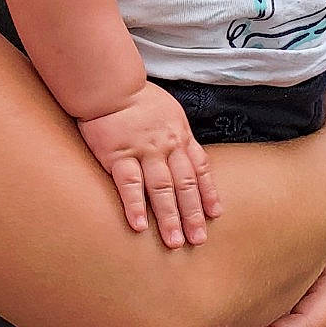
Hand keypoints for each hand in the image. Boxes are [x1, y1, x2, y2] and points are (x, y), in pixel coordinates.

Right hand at [78, 83, 220, 249]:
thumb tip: (186, 157)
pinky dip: (134, 205)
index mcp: (180, 136)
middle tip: (197, 240)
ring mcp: (143, 151)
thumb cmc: (138, 98)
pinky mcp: (118, 155)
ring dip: (169, 217)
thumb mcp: (169, 112)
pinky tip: (139, 225)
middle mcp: (166, 146)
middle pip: (185, 185)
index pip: (200, 169)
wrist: (111, 84)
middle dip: (192, 214)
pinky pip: (129, 184)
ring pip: (161, 189)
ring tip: (174, 241)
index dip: (208, 193)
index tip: (214, 215)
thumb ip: (177, 136)